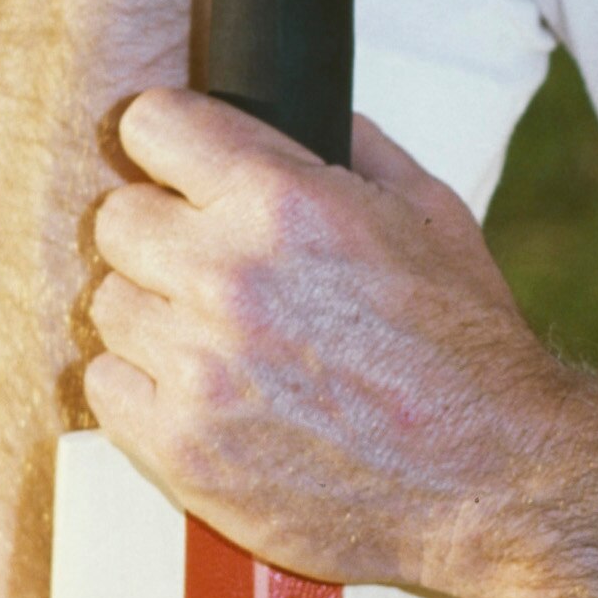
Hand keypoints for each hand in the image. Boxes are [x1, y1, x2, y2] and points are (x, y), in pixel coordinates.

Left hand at [80, 100, 597, 597]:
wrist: (493, 478)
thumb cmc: (466, 350)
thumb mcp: (432, 215)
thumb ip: (357, 151)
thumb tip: (309, 118)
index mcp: (285, 203)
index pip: (151, 125)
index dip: (170, 145)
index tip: (181, 170)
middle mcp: (230, 276)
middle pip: (117, 218)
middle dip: (160, 236)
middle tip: (207, 269)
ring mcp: (200, 368)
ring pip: (108, 305)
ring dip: (153, 318)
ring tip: (215, 342)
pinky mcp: (183, 448)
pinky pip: (105, 389)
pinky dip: (142, 391)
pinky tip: (202, 395)